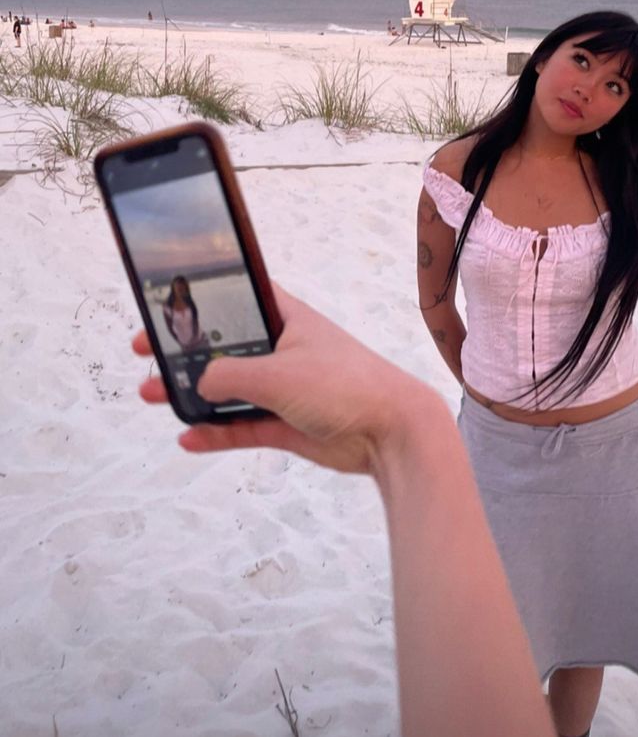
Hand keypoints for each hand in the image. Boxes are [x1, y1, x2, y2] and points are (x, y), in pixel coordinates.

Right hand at [133, 283, 438, 475]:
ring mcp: (286, 387)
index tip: (163, 307)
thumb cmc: (344, 384)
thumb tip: (199, 383)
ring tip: (153, 398)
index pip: (236, 299)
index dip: (200, 301)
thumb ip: (230, 375)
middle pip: (225, 347)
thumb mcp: (277, 372)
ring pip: (230, 389)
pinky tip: (188, 437)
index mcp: (287, 318)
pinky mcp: (289, 423)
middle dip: (185, 352)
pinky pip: (243, 426)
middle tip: (146, 355)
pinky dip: (217, 432)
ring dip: (193, 394)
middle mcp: (284, 348)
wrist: (392, 432)